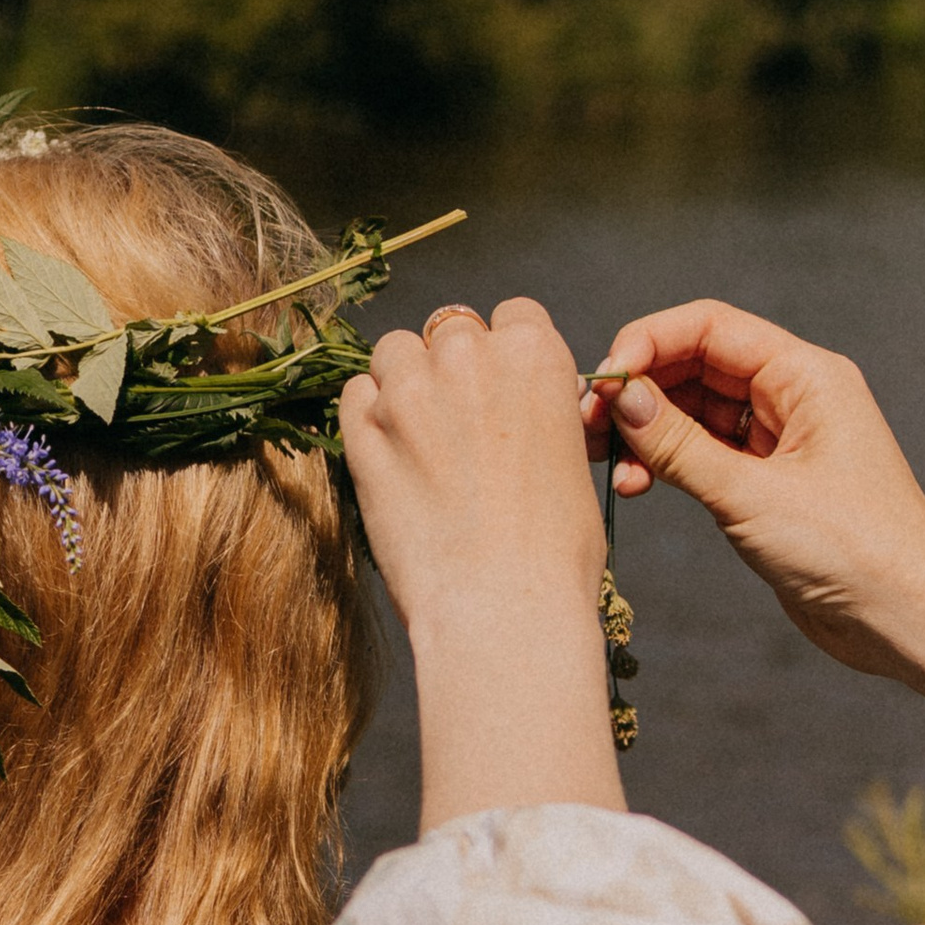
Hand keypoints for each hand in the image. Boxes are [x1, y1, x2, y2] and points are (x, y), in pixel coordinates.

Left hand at [341, 299, 623, 827]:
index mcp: (536, 357)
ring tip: (419, 436)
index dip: (507, 353)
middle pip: (451, 328)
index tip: (503, 388)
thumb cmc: (553, 554)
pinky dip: (367, 414)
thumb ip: (538, 414)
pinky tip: (388, 454)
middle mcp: (471, 358)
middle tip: (460, 422)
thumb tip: (516, 414)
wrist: (504, 608)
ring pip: (395, 350)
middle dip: (454, 364)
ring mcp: (410, 392)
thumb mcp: (570, 464)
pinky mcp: (364, 433)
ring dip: (404, 380)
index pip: (515, 316)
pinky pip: (354, 394)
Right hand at [585, 300, 924, 681]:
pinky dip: (669, 465)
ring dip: (648, 433)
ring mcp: (782, 440)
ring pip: (696, 412)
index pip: (710, 327)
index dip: (648, 343)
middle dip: (639, 390)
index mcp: (806, 375)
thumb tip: (622, 397)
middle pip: (697, 364)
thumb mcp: (753, 495)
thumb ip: (680, 445)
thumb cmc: (854, 551)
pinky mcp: (771, 483)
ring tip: (605, 465)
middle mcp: (795, 396)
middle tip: (585, 426)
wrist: (906, 618)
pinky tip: (636, 486)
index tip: (603, 382)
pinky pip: (707, 455)